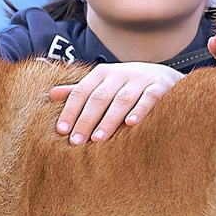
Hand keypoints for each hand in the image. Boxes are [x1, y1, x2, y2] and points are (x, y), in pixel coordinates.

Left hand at [47, 61, 182, 142]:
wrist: (164, 77)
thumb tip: (51, 96)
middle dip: (86, 120)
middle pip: (99, 97)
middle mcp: (120, 74)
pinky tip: (130, 124)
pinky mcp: (160, 87)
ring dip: (109, 120)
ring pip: (121, 100)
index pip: (82, 92)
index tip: (62, 131)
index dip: (70, 111)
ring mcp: (141, 79)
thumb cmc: (126, 86)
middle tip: (76, 142)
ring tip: (98, 139)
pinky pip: (148, 99)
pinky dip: (139, 110)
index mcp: (102, 73)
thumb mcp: (103, 85)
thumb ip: (80, 91)